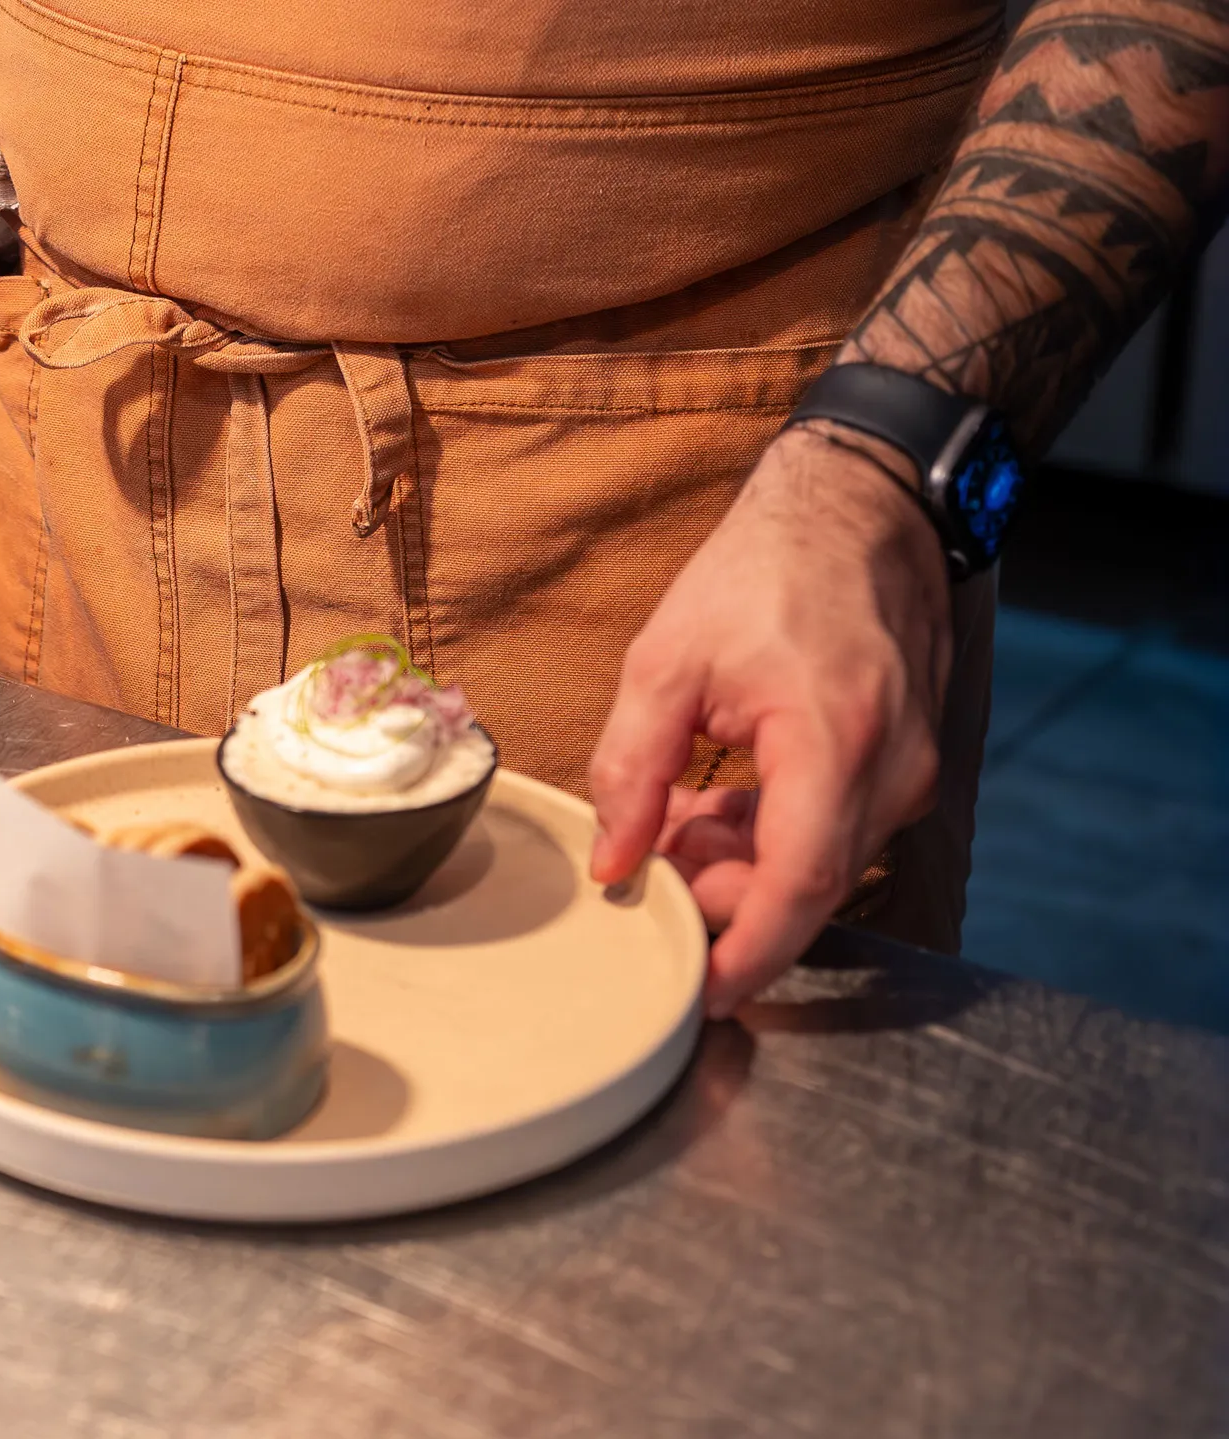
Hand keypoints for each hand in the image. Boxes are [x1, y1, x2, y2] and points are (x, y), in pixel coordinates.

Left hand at [587, 424, 951, 1016]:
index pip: (799, 887)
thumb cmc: (765, 571)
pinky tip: (712, 803)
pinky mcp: (902, 764)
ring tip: (671, 818)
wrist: (860, 507)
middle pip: (805, 886)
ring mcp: (908, 769)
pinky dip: (768, 834)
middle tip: (649, 871)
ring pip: (816, 861)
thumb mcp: (667, 661)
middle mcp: (891, 769)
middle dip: (722, 899)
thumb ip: (632, 770)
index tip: (703, 997)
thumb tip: (614, 863)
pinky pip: (832, 829)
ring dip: (738, 863)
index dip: (749, 952)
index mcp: (834, 742)